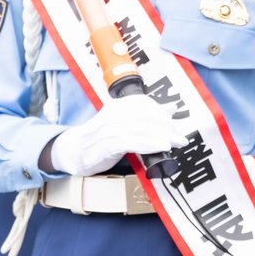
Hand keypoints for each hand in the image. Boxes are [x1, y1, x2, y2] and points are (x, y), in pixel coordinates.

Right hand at [50, 94, 187, 177]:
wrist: (73, 151)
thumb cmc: (101, 138)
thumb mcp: (124, 124)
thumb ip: (146, 117)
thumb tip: (171, 108)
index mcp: (118, 106)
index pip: (144, 104)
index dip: (162, 113)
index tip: (175, 124)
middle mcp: (113, 114)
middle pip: (145, 116)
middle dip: (166, 127)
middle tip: (181, 137)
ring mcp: (108, 129)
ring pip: (140, 129)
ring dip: (162, 136)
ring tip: (177, 142)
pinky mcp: (106, 144)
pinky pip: (131, 142)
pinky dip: (148, 143)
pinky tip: (161, 147)